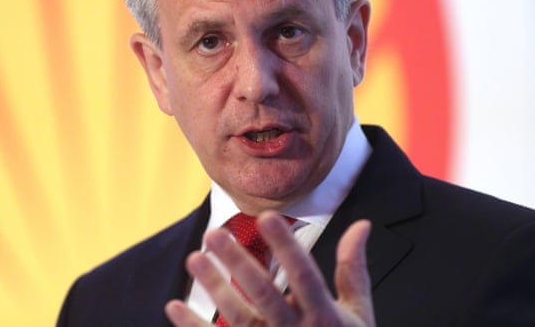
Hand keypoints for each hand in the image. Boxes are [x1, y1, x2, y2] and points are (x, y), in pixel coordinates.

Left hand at [165, 212, 374, 325]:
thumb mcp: (358, 314)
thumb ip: (352, 270)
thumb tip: (360, 225)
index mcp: (324, 318)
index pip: (304, 276)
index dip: (287, 247)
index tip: (266, 217)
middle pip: (264, 295)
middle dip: (239, 263)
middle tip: (214, 234)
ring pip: (238, 317)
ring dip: (214, 288)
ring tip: (194, 259)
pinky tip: (173, 307)